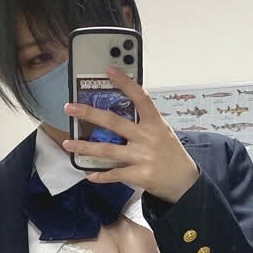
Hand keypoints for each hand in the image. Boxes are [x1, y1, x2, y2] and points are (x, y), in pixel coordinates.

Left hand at [62, 65, 199, 202]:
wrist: (184, 181)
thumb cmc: (170, 154)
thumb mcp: (163, 131)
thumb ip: (144, 121)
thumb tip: (120, 109)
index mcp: (155, 123)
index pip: (140, 97)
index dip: (125, 83)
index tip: (109, 70)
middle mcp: (147, 137)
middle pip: (114, 122)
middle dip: (89, 113)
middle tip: (70, 108)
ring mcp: (143, 157)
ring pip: (108, 150)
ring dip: (85, 147)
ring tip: (68, 143)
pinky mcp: (140, 175)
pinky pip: (115, 174)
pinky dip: (101, 175)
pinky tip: (89, 174)